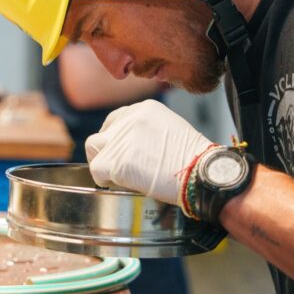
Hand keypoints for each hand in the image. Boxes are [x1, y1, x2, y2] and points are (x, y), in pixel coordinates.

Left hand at [85, 99, 214, 205]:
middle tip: (113, 165)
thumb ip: (149, 130)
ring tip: (113, 175)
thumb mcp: (172, 129)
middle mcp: (129, 120)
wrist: (199, 172)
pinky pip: (97, 170)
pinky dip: (104, 179)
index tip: (120, 150)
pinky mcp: (116, 162)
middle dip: (105, 149)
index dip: (115, 138)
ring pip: (94, 148)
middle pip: (102, 133)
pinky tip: (116, 183)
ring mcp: (121, 140)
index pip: (116, 120)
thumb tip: (136, 145)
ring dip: (102, 162)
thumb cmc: (193, 158)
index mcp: (143, 109)